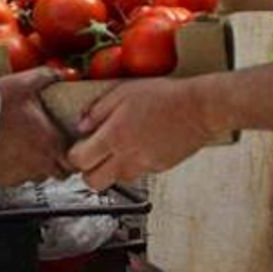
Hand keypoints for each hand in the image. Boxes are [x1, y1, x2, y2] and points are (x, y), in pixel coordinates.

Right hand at [0, 67, 71, 185]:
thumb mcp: (24, 83)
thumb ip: (48, 76)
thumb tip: (64, 72)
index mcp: (50, 142)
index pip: (75, 161)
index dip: (76, 153)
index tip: (72, 144)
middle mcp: (39, 163)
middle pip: (60, 173)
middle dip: (60, 162)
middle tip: (55, 147)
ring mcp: (20, 174)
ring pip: (39, 177)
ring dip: (39, 165)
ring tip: (30, 148)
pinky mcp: (3, 179)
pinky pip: (17, 178)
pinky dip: (18, 169)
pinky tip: (11, 153)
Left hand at [67, 77, 215, 190]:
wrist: (199, 108)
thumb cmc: (164, 96)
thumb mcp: (124, 91)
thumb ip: (98, 109)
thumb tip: (81, 125)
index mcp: (114, 137)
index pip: (80, 161)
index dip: (73, 155)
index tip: (77, 147)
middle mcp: (127, 157)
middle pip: (93, 182)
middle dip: (88, 171)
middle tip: (92, 155)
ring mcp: (144, 166)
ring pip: (115, 179)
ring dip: (110, 168)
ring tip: (118, 148)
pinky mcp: (158, 168)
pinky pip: (137, 173)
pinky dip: (132, 164)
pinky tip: (139, 145)